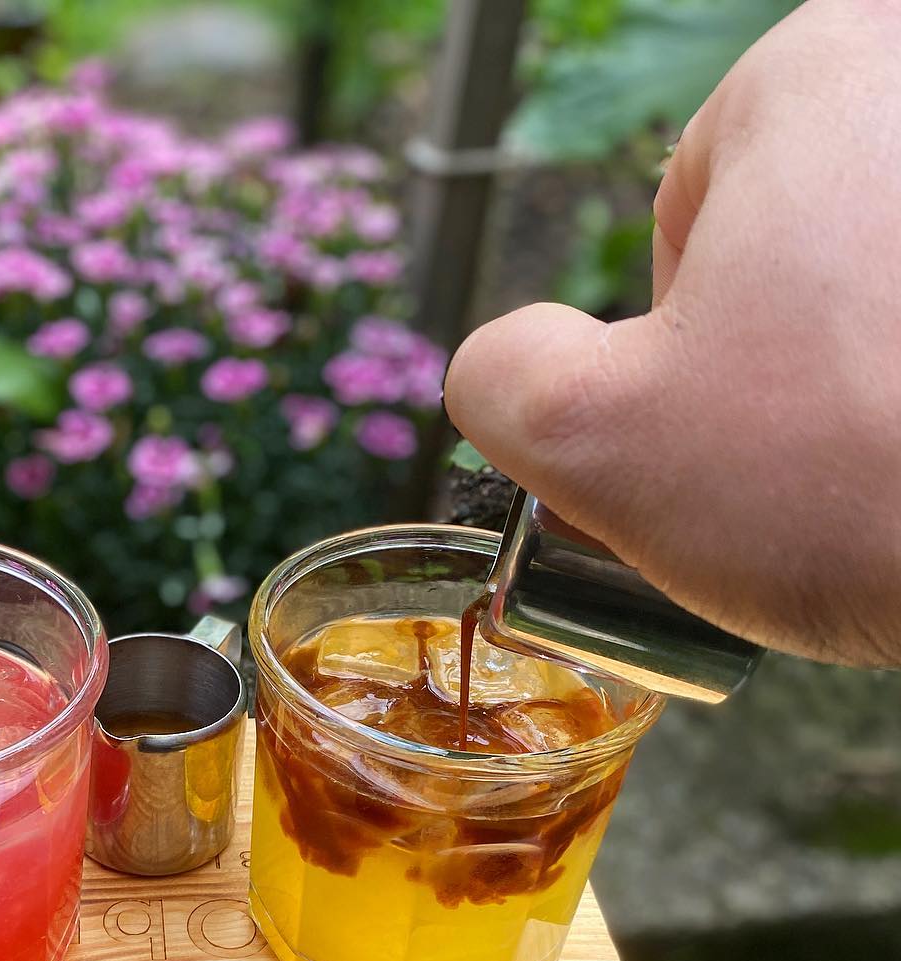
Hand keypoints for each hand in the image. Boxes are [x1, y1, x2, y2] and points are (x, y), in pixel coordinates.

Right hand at [444, 0, 900, 667]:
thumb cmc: (861, 477)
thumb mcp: (593, 442)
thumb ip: (501, 381)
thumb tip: (511, 366)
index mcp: (827, 73)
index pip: (694, 210)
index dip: (681, 345)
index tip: (723, 431)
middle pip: (817, 241)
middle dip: (789, 364)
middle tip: (805, 472)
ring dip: (879, 391)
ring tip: (896, 485)